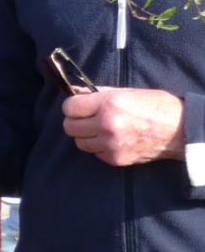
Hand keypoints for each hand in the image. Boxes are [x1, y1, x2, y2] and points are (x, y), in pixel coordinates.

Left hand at [60, 87, 183, 165]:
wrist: (181, 130)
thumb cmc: (156, 106)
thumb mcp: (127, 92)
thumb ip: (98, 93)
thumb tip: (75, 92)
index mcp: (108, 105)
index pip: (69, 107)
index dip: (73, 106)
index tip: (79, 106)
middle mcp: (107, 125)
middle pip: (70, 127)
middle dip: (76, 121)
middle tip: (87, 118)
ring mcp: (111, 144)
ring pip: (80, 143)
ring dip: (86, 136)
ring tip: (101, 129)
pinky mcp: (116, 159)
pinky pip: (95, 153)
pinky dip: (99, 147)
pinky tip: (112, 140)